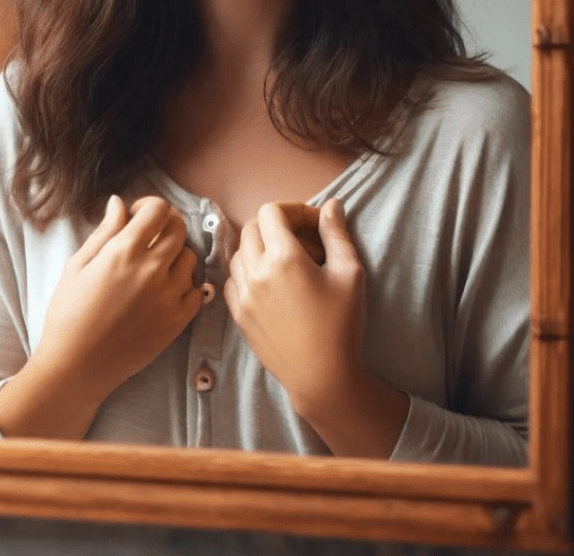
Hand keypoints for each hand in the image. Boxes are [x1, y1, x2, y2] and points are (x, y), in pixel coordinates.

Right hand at [36, 194, 202, 400]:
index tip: (137, 215)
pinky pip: (195, 290)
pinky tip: (163, 290)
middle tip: (148, 237)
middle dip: (164, 225)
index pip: (157, 209)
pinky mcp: (178, 321)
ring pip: (189, 257)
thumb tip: (119, 204)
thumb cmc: (69, 314)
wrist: (77, 366)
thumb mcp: (77, 265)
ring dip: (175, 255)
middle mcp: (152, 270)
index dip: (148, 205)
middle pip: (178, 228)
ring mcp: (169, 296)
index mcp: (124, 252)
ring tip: (154, 267)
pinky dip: (184, 285)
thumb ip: (104, 231)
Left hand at [225, 197, 365, 418]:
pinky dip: (248, 271)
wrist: (322, 377)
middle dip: (277, 226)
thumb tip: (331, 204)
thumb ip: (337, 233)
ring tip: (290, 263)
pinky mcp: (237, 313)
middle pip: (252, 227)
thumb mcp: (350, 274)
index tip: (315, 225)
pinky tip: (271, 283)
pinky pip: (233, 278)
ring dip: (261, 247)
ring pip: (240, 251)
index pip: (272, 211)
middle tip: (305, 242)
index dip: (294, 210)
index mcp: (282, 258)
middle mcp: (255, 271)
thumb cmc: (341, 326)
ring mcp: (242, 293)